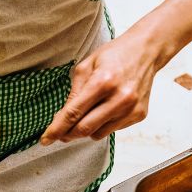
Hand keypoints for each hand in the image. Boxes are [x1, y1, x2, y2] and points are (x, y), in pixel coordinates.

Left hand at [41, 31, 165, 144]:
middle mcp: (119, 98)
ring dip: (86, 128)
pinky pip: (111, 130)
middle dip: (68, 134)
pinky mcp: (139, 115)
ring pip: (97, 134)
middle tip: (60, 132)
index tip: (45, 140)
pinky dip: (102, 124)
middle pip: (84, 129)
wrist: (147, 50)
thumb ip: (73, 94)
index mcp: (103, 82)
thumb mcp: (86, 67)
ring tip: (89, 111)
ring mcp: (131, 109)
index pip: (73, 113)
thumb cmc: (114, 56)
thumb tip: (61, 119)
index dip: (56, 129)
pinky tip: (107, 108)